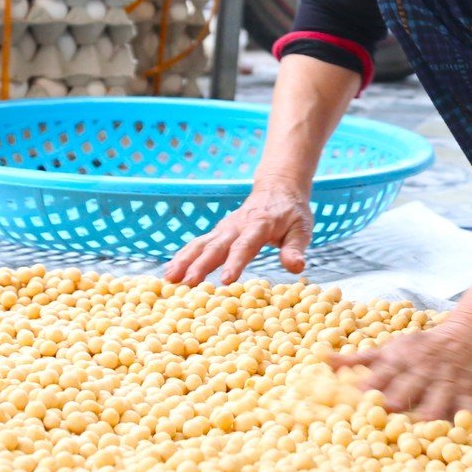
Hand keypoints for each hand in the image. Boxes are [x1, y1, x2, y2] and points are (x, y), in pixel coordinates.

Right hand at [164, 179, 313, 285]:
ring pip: (201, 244)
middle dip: (200, 265)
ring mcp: (225, 228)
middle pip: (216, 246)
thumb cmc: (291, 213)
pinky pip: (198, 244)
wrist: (278, 188)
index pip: (246, 245)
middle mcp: (237, 225)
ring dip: (184, 260)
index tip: (226, 280)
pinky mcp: (218, 231)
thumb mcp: (302, 228)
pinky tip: (170, 272)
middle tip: (187, 284)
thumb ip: (295, 248)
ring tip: (169, 278)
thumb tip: (296, 267)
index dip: (235, 262)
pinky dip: (183, 257)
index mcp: (259, 224)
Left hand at [325, 314, 471, 421]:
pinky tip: (456, 436)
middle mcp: (422, 371)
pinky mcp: (470, 393)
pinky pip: (467, 410)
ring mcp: (447, 382)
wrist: (469, 336)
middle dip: (394, 406)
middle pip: (406, 390)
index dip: (367, 391)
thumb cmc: (422, 348)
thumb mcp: (391, 349)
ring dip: (427, 416)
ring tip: (417, 435)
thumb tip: (322, 359)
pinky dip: (462, 423)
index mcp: (400, 360)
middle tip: (379, 426)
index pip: (381, 376)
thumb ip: (358, 360)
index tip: (351, 407)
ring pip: (436, 401)